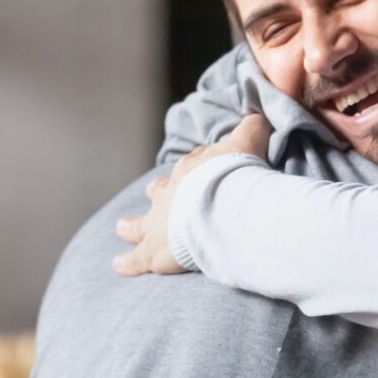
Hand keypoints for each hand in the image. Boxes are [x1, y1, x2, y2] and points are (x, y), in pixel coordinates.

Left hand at [113, 114, 271, 276]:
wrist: (223, 208)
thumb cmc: (236, 175)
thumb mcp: (249, 140)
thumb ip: (253, 126)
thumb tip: (259, 111)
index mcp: (190, 171)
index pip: (191, 166)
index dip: (197, 167)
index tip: (201, 166)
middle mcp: (170, 196)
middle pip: (159, 192)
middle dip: (156, 193)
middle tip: (151, 192)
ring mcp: (159, 224)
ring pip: (139, 225)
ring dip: (130, 226)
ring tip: (121, 228)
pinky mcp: (156, 252)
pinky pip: (137, 259)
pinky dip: (128, 263)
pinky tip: (117, 265)